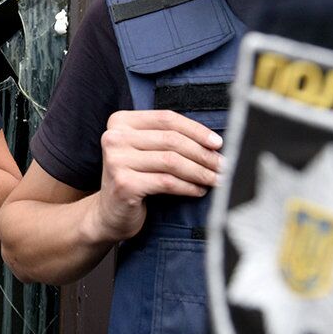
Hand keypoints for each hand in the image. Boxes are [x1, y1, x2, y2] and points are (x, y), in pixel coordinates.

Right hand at [90, 110, 223, 240]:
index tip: (218, 143)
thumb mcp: (146, 152)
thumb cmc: (135, 180)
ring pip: (171, 161)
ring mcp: (116, 161)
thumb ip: (167, 139)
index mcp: (120, 121)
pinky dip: (188, 186)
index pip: (166, 119)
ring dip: (200, 171)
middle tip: (223, 165)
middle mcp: (114, 137)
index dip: (196, 130)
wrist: (109, 214)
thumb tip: (213, 142)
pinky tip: (199, 190)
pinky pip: (166, 182)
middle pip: (171, 140)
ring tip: (216, 179)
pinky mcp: (124, 184)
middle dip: (202, 154)